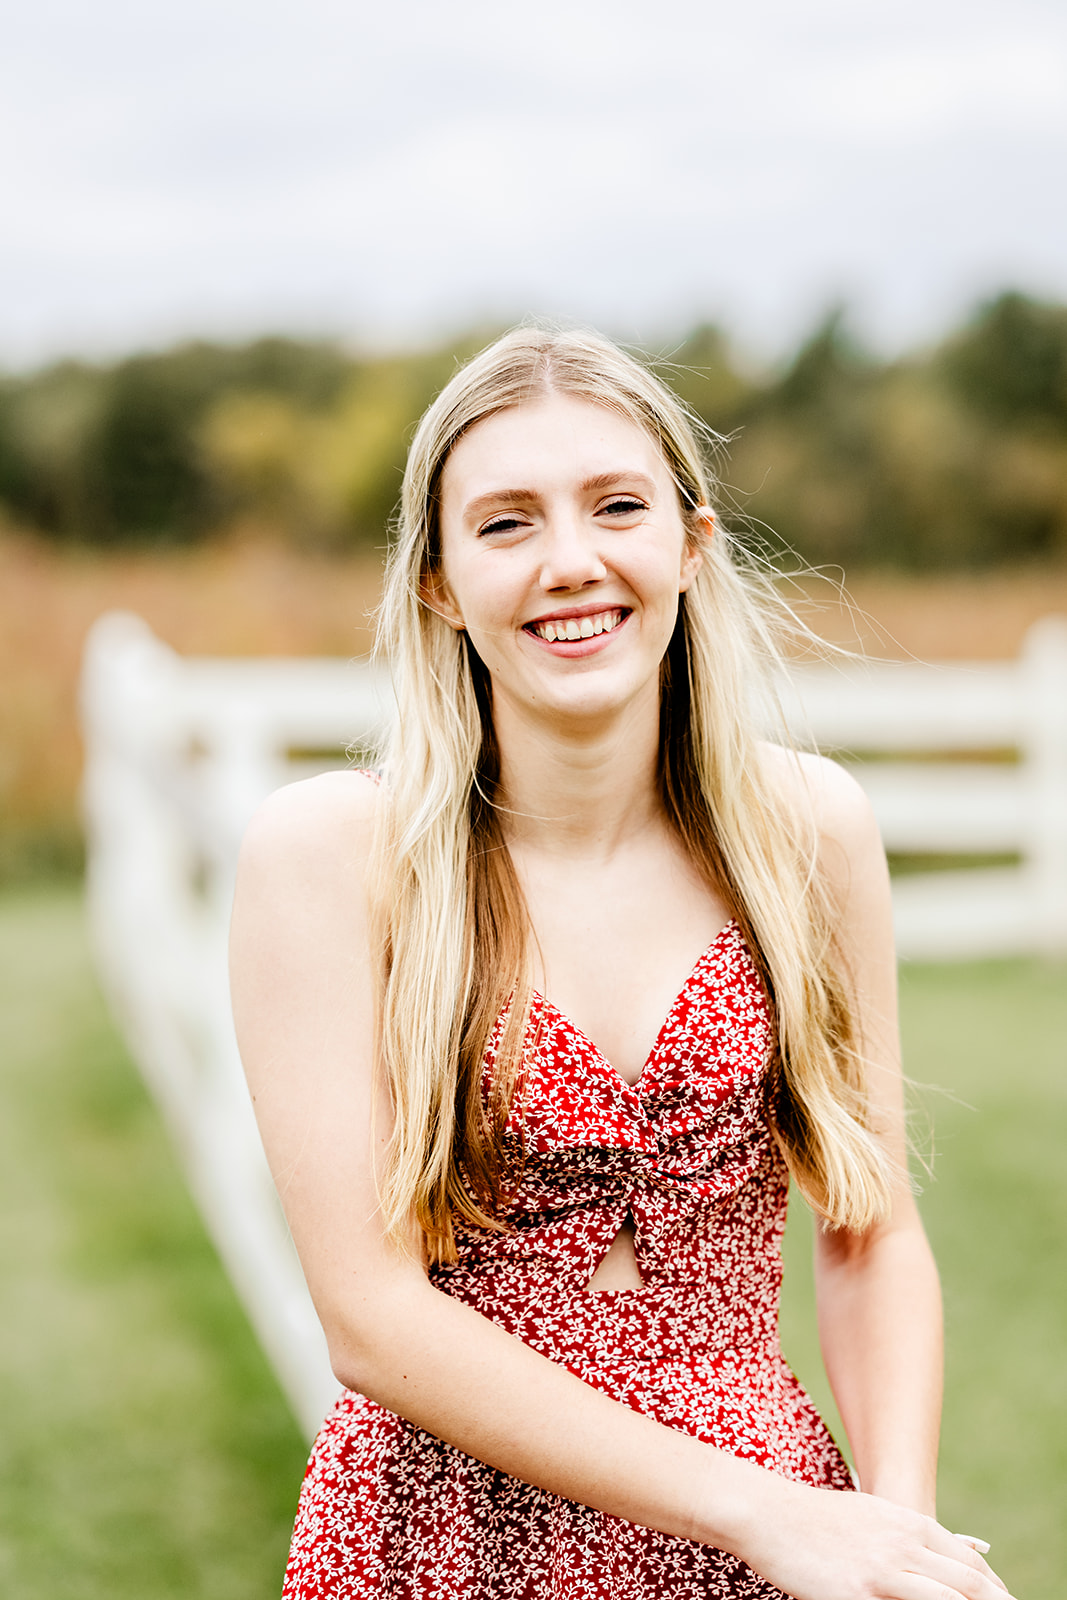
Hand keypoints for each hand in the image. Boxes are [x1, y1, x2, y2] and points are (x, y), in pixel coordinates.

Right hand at [743, 1482, 1012, 1599]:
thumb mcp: (871, 1514)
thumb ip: (906, 1534)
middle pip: (966, 1584)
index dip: (993, 1589)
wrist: (770, 1514)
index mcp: (908, 1525)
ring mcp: (882, 1574)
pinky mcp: (857, 1595)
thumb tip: (937, 1550)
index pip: (968, 1563)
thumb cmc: (817, 1517)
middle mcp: (903, 1547)